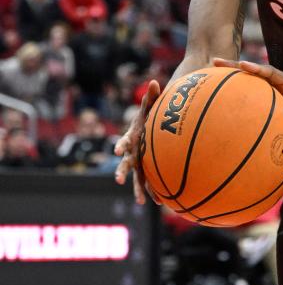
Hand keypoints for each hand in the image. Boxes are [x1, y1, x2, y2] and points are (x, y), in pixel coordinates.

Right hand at [114, 78, 161, 204]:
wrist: (158, 123)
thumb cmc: (155, 113)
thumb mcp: (154, 103)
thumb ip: (153, 95)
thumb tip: (155, 81)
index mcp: (133, 136)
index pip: (125, 141)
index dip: (121, 145)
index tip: (118, 150)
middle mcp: (134, 150)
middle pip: (126, 162)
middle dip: (122, 171)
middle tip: (119, 179)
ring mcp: (141, 160)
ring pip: (138, 176)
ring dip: (139, 188)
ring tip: (143, 201)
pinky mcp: (150, 167)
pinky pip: (151, 180)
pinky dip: (155, 190)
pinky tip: (160, 202)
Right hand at [213, 58, 282, 110]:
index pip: (270, 72)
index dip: (257, 69)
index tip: (242, 64)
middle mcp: (279, 80)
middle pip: (253, 72)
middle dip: (235, 67)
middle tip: (213, 61)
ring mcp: (276, 87)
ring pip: (251, 82)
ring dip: (233, 78)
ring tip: (210, 77)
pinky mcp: (277, 96)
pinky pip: (255, 95)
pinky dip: (241, 94)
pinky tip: (227, 101)